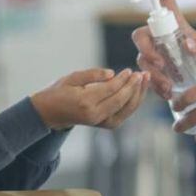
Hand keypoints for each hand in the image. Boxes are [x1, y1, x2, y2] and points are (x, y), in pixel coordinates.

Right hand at [31, 68, 149, 130]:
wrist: (51, 113)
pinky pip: (124, 113)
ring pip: (126, 109)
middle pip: (121, 100)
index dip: (122, 80)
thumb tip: (112, 73)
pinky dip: (134, 102)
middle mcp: (95, 115)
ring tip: (145, 80)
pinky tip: (139, 90)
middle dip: (134, 86)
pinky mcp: (106, 125)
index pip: (110, 89)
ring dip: (138, 95)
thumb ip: (92, 74)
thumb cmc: (60, 92)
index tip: (130, 70)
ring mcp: (101, 122)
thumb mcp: (71, 77)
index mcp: (85, 102)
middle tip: (142, 74)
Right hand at [132, 0, 195, 99]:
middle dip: (146, 48)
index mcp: (173, 26)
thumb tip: (188, 44)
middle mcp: (159, 39)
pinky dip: (155, 86)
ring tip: (169, 85)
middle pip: (140, 36)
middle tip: (160, 62)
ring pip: (141, 60)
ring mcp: (153, 56)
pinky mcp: (152, 74)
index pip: (164, 3)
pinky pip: (145, 79)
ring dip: (153, 73)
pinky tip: (168, 93)